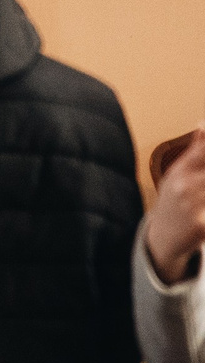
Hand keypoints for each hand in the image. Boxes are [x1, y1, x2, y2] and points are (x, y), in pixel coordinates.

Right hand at [148, 129, 204, 282]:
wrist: (162, 239)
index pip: (203, 151)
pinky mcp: (202, 226)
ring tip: (201, 195)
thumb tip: (203, 123)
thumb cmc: (174, 202)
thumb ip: (196, 151)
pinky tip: (202, 212)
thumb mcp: (178, 174)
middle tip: (204, 180)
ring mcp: (193, 207)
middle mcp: (185, 187)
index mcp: (181, 171)